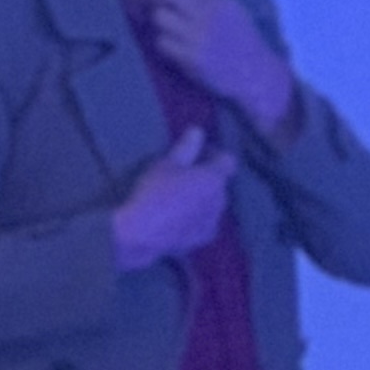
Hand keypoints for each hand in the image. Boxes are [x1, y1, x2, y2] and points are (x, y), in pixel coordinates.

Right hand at [111, 126, 236, 270]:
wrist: (141, 233)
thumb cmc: (154, 192)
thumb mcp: (166, 164)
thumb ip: (186, 147)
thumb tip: (198, 130)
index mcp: (215, 179)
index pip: (227, 160)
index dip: (214, 153)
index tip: (197, 151)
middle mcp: (221, 201)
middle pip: (219, 182)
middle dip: (206, 175)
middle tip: (182, 172)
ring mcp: (213, 222)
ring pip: (213, 203)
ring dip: (202, 196)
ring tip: (177, 195)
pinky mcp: (203, 239)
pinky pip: (204, 221)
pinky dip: (195, 216)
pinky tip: (176, 216)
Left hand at [147, 0, 299, 136]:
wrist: (255, 74)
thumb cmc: (242, 40)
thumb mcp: (232, 9)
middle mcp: (207, 15)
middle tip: (156, 7)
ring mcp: (198, 37)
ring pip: (159, 18)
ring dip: (160, 23)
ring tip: (169, 30)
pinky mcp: (191, 58)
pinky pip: (162, 42)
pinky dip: (164, 43)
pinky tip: (175, 47)